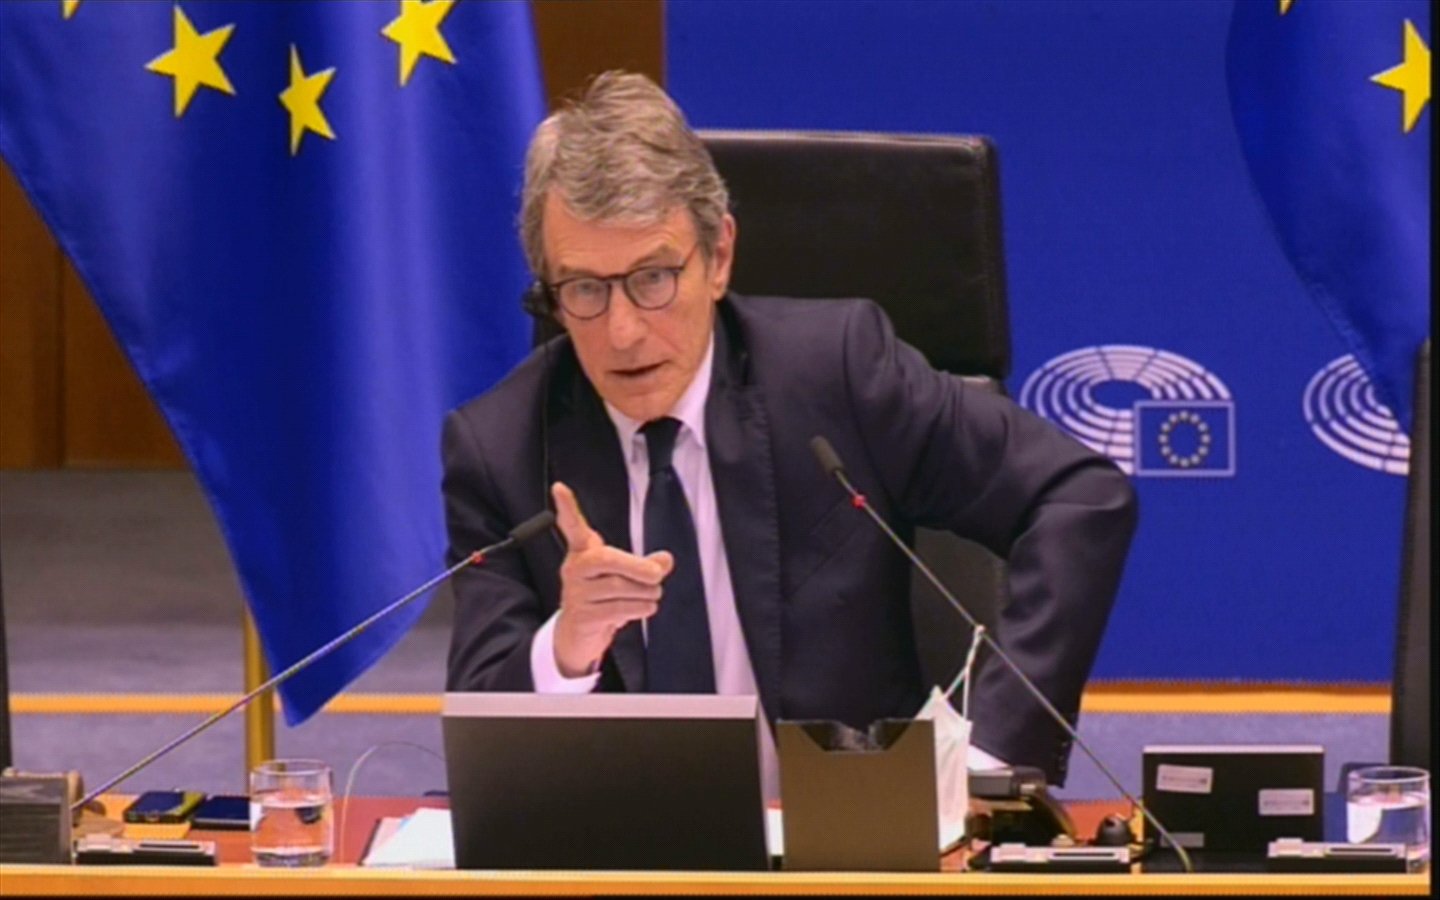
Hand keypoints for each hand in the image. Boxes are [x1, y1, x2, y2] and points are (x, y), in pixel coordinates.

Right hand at [550, 481, 672, 677]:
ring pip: (620, 588)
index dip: (567, 508)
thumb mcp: (625, 576)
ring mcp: (576, 593)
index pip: (572, 527)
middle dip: (638, 567)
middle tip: (657, 574)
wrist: (578, 635)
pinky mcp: (583, 616)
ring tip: (650, 596)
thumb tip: (666, 560)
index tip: (559, 488)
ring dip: (645, 594)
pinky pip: (619, 609)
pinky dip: (639, 609)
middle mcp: (575, 569)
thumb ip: (646, 566)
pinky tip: (642, 609)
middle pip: (607, 559)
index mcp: (583, 552)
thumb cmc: (601, 598)